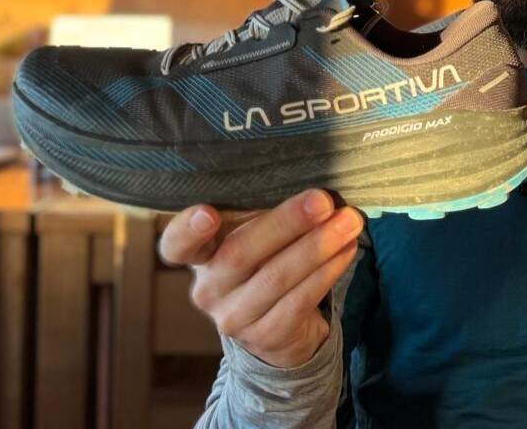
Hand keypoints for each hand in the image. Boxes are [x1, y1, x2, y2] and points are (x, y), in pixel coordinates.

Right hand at [157, 189, 363, 367]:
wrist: (279, 330)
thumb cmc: (266, 265)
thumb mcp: (255, 239)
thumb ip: (265, 215)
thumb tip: (313, 191)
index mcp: (200, 256)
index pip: (177, 245)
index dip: (187, 229)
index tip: (207, 213)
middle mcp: (208, 289)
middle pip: (240, 253)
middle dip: (286, 223)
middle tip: (323, 201)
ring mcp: (234, 317)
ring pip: (277, 277)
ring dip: (318, 246)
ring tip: (349, 222)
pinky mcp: (266, 336)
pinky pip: (300, 299)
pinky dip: (328, 271)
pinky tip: (347, 250)